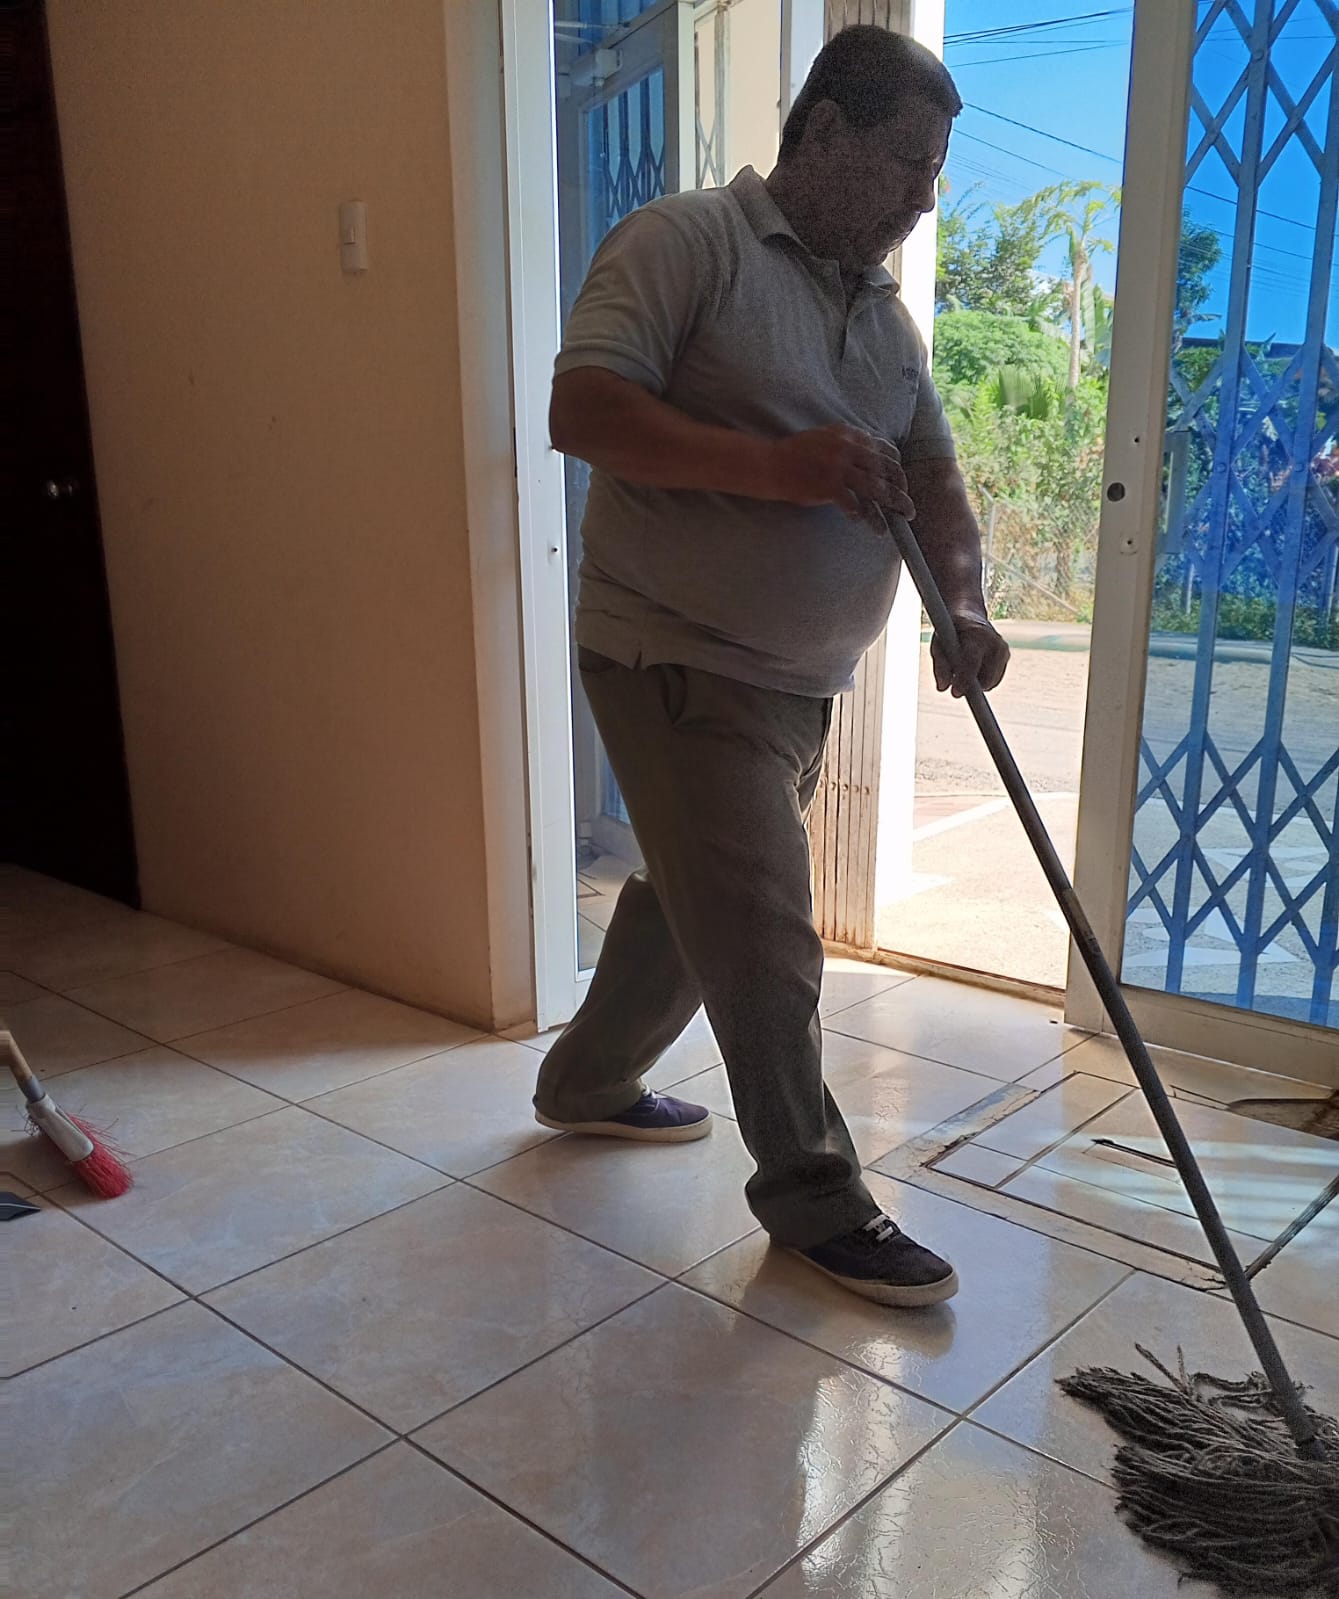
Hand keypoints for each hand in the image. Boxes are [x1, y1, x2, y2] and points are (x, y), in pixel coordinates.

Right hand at [769, 424, 916, 523]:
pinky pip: (854, 504)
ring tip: (897, 521)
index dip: (896, 469)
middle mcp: (849, 449)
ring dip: (889, 508)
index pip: (886, 450)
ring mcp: (840, 467)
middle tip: (907, 508)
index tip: (900, 483)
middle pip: (886, 470)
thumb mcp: (827, 437)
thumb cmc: (797, 454)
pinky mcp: (829, 486)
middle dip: (901, 491)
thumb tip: (872, 456)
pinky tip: (865, 523)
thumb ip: (850, 443)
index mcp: (850, 435)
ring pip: (875, 490)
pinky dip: (862, 515)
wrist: (771, 464)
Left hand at [932, 614, 1009, 697]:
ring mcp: (1003, 647)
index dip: (964, 680)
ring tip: (962, 675)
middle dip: (971, 687)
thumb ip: (940, 666)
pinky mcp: (1006, 654)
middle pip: (987, 675)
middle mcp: (994, 640)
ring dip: (977, 684)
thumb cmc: (950, 630)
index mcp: (976, 634)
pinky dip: (984, 680)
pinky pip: (995, 678)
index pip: (972, 661)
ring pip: (991, 680)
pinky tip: (973, 673)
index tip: (955, 693)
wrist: (968, 612)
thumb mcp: (939, 644)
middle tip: (955, 690)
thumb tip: (942, 688)